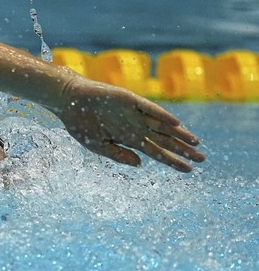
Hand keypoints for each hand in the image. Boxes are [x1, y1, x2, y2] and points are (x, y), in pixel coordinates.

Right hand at [57, 76, 205, 171]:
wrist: (68, 100)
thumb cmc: (80, 123)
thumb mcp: (97, 146)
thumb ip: (118, 155)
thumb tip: (141, 164)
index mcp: (128, 138)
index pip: (156, 152)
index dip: (172, 160)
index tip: (188, 170)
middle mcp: (135, 126)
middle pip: (165, 140)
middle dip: (183, 149)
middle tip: (202, 159)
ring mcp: (134, 113)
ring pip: (162, 125)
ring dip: (179, 134)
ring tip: (196, 143)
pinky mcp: (129, 100)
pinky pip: (149, 109)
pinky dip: (162, 115)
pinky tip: (175, 124)